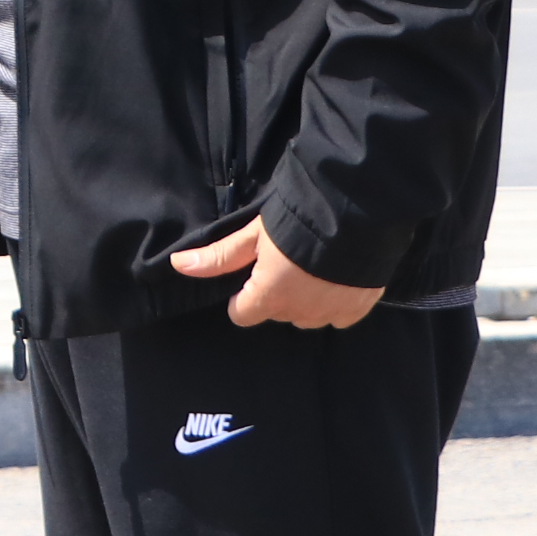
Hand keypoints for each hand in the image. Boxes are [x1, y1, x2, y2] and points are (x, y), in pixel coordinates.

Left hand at [169, 217, 384, 330]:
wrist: (356, 218)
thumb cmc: (296, 223)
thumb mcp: (253, 236)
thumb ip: (219, 257)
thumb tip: (178, 265)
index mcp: (269, 298)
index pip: (242, 316)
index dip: (242, 298)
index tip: (250, 277)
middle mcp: (298, 313)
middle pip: (275, 313)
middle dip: (274, 295)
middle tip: (284, 265)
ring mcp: (330, 314)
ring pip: (306, 317)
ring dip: (304, 301)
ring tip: (310, 270)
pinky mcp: (358, 309)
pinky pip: (337, 317)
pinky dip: (333, 303)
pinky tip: (334, 280)